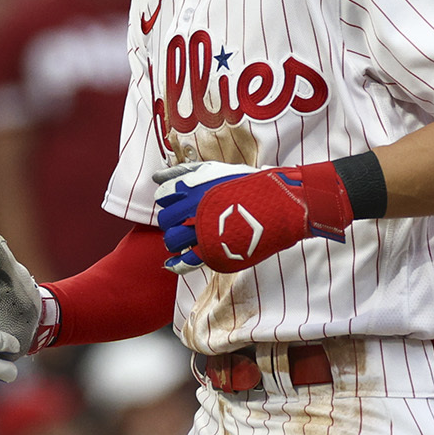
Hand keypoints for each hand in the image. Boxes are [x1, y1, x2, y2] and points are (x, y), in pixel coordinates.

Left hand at [154, 161, 348, 272]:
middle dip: (171, 221)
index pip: (164, 196)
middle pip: (166, 219)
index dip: (169, 200)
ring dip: (175, 240)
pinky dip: (178, 263)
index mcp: (193, 188)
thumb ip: (184, 173)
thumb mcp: (215, 171)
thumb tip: (156, 177)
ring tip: (187, 238)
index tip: (179, 203)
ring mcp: (202, 232)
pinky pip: (186, 261)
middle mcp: (193, 210)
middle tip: (185, 222)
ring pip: (173, 240)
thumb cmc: (248, 185)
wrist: (277, 202)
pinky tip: (175, 262)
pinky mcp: (213, 251)